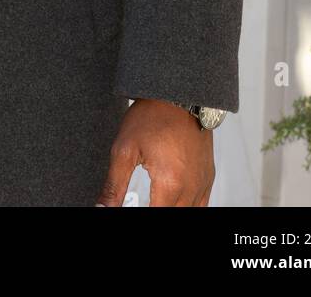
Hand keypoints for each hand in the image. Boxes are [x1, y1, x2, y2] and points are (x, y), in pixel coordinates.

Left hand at [95, 99, 214, 206]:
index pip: (154, 217)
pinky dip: (188, 208)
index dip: (137, 216)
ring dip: (170, 209)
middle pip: (174, 217)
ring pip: (189, 213)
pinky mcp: (207, 176)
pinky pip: (202, 205)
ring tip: (154, 201)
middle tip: (140, 202)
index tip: (129, 207)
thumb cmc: (153, 115)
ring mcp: (202, 182)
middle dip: (154, 211)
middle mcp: (190, 187)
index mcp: (169, 183)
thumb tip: (102, 206)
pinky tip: (175, 203)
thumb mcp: (124, 149)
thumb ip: (114, 185)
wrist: (177, 93)